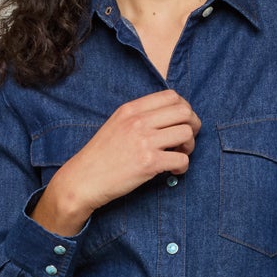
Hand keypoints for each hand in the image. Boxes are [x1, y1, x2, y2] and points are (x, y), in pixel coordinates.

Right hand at [34, 91, 202, 231]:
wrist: (83, 180)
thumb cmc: (100, 157)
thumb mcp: (116, 125)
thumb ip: (139, 117)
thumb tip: (169, 118)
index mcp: (131, 109)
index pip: (172, 96)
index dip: (185, 109)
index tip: (182, 123)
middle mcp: (138, 121)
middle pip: (185, 111)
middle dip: (193, 125)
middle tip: (186, 140)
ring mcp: (144, 141)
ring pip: (186, 133)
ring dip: (189, 146)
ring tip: (179, 156)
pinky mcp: (148, 163)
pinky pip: (182, 160)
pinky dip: (183, 167)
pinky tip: (172, 172)